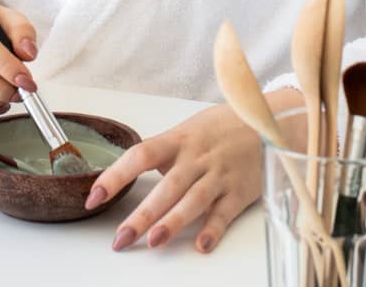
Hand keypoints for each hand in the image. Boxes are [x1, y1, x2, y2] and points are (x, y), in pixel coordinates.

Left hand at [84, 90, 303, 254]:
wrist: (271, 120)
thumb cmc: (224, 126)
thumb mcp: (190, 130)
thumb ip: (164, 152)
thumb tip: (129, 170)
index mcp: (179, 140)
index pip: (141, 156)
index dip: (115, 175)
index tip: (94, 196)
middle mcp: (198, 157)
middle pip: (166, 187)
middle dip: (141, 215)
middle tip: (121, 238)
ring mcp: (220, 175)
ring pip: (193, 201)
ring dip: (173, 223)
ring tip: (153, 241)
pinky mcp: (240, 191)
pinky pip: (224, 213)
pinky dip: (214, 230)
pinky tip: (202, 245)